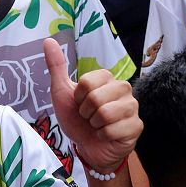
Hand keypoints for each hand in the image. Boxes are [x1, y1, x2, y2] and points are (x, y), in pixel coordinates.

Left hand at [44, 37, 141, 172]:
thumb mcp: (62, 92)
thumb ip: (57, 66)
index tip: (80, 104)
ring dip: (94, 124)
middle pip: (96, 97)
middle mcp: (124, 89)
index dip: (78, 98)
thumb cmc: (77, 119)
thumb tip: (48, 40)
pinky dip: (103, 136)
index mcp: (107, 78)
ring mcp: (132, 108)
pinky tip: (106, 136)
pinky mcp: (137, 126)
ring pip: (106, 114)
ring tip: (97, 125)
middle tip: (88, 117)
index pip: (87, 82)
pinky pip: (114, 130)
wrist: (87, 146)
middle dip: (85, 112)